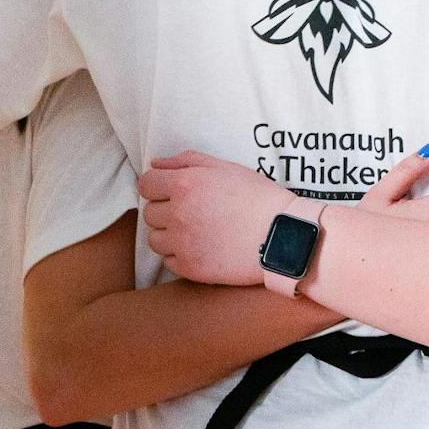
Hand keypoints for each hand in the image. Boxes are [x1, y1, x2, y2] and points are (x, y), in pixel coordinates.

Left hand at [139, 152, 289, 285]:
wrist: (283, 235)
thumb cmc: (258, 197)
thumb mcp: (226, 167)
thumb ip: (187, 160)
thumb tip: (156, 163)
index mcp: (186, 184)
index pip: (145, 184)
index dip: (157, 186)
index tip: (171, 191)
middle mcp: (178, 213)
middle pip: (149, 212)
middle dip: (165, 210)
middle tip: (191, 211)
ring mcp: (182, 243)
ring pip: (154, 239)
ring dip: (168, 234)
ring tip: (194, 231)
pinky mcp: (189, 267)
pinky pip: (167, 260)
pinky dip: (179, 254)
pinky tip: (201, 247)